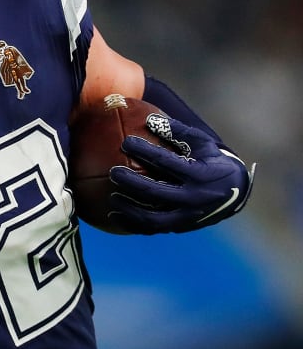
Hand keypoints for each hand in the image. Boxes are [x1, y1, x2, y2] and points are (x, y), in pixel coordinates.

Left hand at [106, 114, 253, 233]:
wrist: (236, 192)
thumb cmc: (212, 161)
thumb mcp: (203, 144)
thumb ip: (179, 132)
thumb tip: (150, 119)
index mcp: (200, 174)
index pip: (167, 162)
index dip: (144, 151)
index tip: (126, 142)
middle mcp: (194, 198)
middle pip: (156, 192)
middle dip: (131, 182)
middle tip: (114, 173)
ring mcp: (188, 216)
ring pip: (153, 218)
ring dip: (129, 209)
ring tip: (112, 198)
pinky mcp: (182, 227)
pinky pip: (153, 229)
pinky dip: (132, 224)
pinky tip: (114, 215)